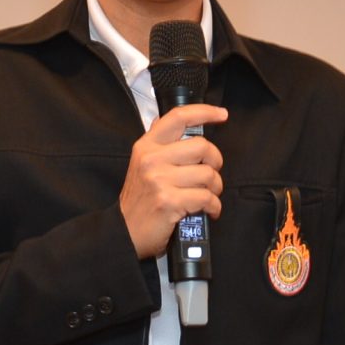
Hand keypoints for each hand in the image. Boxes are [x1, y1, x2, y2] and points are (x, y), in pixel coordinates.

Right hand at [117, 103, 227, 258]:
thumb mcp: (141, 165)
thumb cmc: (138, 201)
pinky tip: (209, 210)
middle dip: (215, 162)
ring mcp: (160, 180)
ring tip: (208, 195)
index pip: (178, 117)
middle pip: (202, 146)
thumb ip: (160, 145)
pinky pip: (206, 198)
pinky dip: (214, 206)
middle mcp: (152, 159)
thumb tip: (183, 125)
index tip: (221, 114)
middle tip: (210, 174)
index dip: (204, 112)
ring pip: (208, 174)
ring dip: (215, 188)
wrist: (123, 232)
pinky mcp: (169, 201)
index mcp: (146, 146)